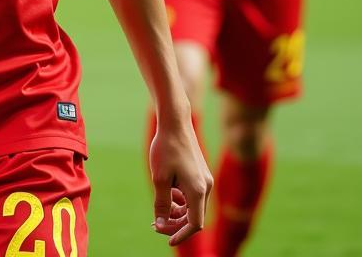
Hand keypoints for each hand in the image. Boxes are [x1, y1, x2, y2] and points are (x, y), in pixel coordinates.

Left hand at [149, 118, 212, 246]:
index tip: (166, 239)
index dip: (181, 234)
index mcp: (197, 190)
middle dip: (176, 223)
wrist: (175, 122)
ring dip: (177, 211)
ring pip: (193, 206)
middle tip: (155, 224)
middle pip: (194, 217)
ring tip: (159, 208)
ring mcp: (205, 180)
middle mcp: (206, 187)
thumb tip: (160, 224)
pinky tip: (168, 193)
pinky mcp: (201, 174)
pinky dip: (181, 199)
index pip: (194, 224)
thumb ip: (162, 203)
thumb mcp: (159, 178)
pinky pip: (193, 195)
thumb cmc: (166, 148)